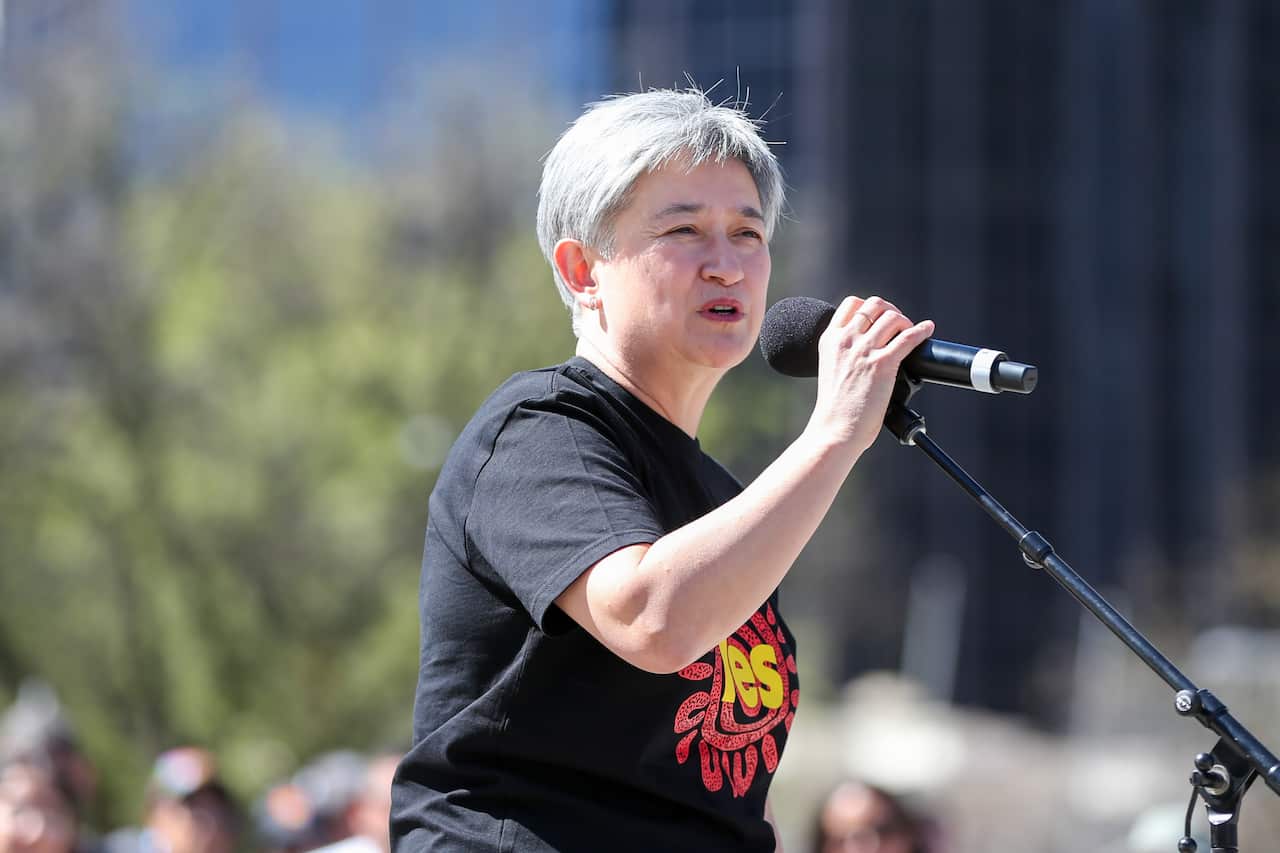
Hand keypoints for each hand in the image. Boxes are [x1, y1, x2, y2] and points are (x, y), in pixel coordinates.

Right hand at [805, 295, 933, 454]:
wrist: (835, 429)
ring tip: (910, 333)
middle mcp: (846, 340)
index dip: (870, 307)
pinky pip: (908, 337)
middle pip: (875, 304)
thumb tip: (870, 346)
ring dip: (905, 322)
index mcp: (830, 340)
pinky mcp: (883, 364)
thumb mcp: (831, 368)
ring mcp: (864, 351)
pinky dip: (922, 331)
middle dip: (891, 310)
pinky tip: (927, 330)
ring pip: (893, 317)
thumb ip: (845, 352)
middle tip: (898, 324)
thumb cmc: (835, 408)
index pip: (852, 304)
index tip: (880, 318)